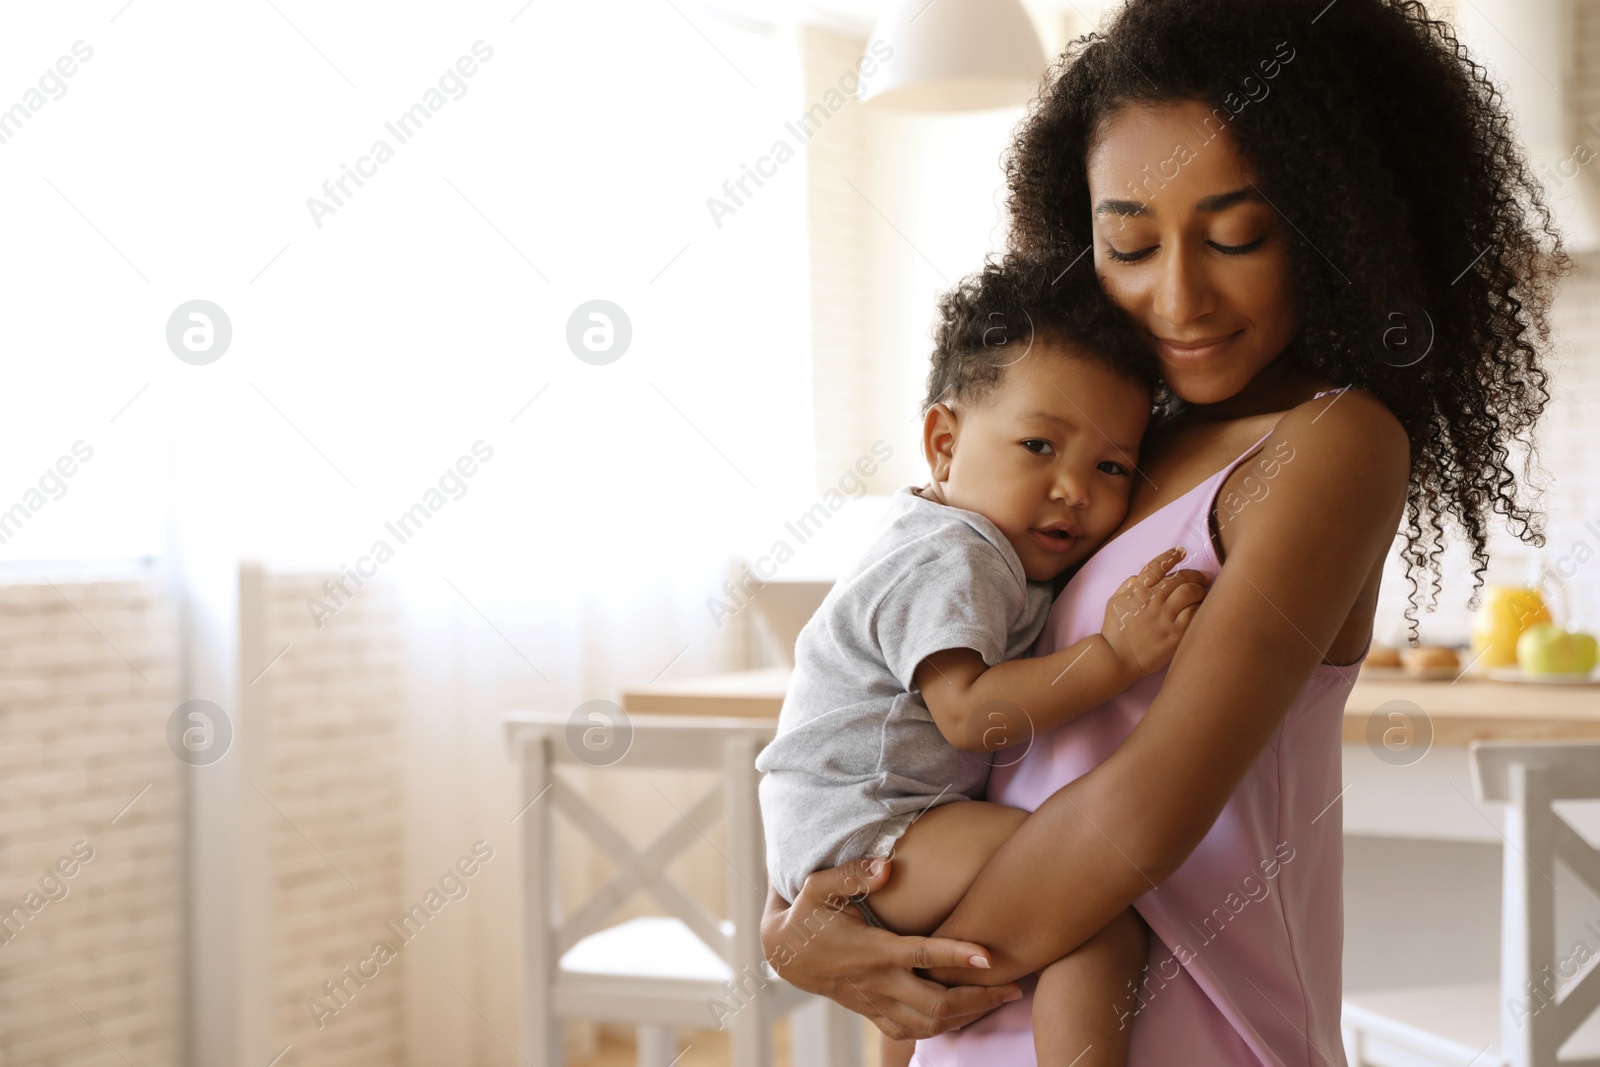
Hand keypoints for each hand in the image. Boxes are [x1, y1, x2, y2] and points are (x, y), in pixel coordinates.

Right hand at [759, 857, 1024, 1040]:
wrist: (782, 952)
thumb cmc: (806, 914)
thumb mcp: (819, 886)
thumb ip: (854, 874)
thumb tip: (888, 865)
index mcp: (872, 950)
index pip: (922, 956)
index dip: (957, 956)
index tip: (989, 956)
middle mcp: (878, 982)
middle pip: (937, 1004)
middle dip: (980, 999)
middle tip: (1014, 988)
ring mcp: (875, 1002)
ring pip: (929, 1025)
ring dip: (968, 1017)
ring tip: (998, 1001)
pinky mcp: (872, 1012)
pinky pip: (911, 1033)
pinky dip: (941, 1029)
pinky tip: (962, 1016)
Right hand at [1101, 546, 1211, 679]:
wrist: (1117, 657)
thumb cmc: (1115, 630)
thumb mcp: (1114, 601)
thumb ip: (1129, 585)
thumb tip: (1141, 575)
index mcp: (1139, 589)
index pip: (1158, 565)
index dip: (1172, 555)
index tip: (1181, 552)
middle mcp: (1154, 599)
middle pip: (1182, 577)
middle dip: (1196, 575)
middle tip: (1203, 578)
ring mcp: (1166, 615)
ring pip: (1192, 592)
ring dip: (1201, 590)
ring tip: (1203, 594)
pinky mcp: (1176, 633)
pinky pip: (1196, 613)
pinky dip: (1201, 608)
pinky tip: (1203, 610)